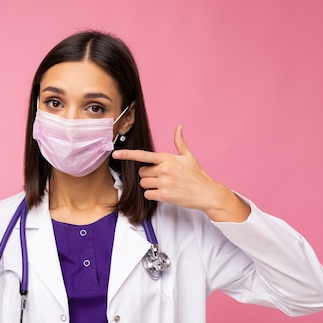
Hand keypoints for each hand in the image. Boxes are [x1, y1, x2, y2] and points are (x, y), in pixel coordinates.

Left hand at [112, 125, 250, 221]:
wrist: (206, 193)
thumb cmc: (197, 175)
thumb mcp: (189, 157)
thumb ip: (180, 142)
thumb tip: (179, 127)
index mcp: (167, 159)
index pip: (143, 155)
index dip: (128, 154)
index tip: (115, 154)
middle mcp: (164, 169)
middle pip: (142, 172)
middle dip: (148, 175)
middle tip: (162, 177)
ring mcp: (164, 183)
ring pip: (144, 183)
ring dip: (150, 185)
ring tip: (164, 185)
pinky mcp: (164, 195)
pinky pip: (148, 194)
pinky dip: (153, 195)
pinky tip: (164, 193)